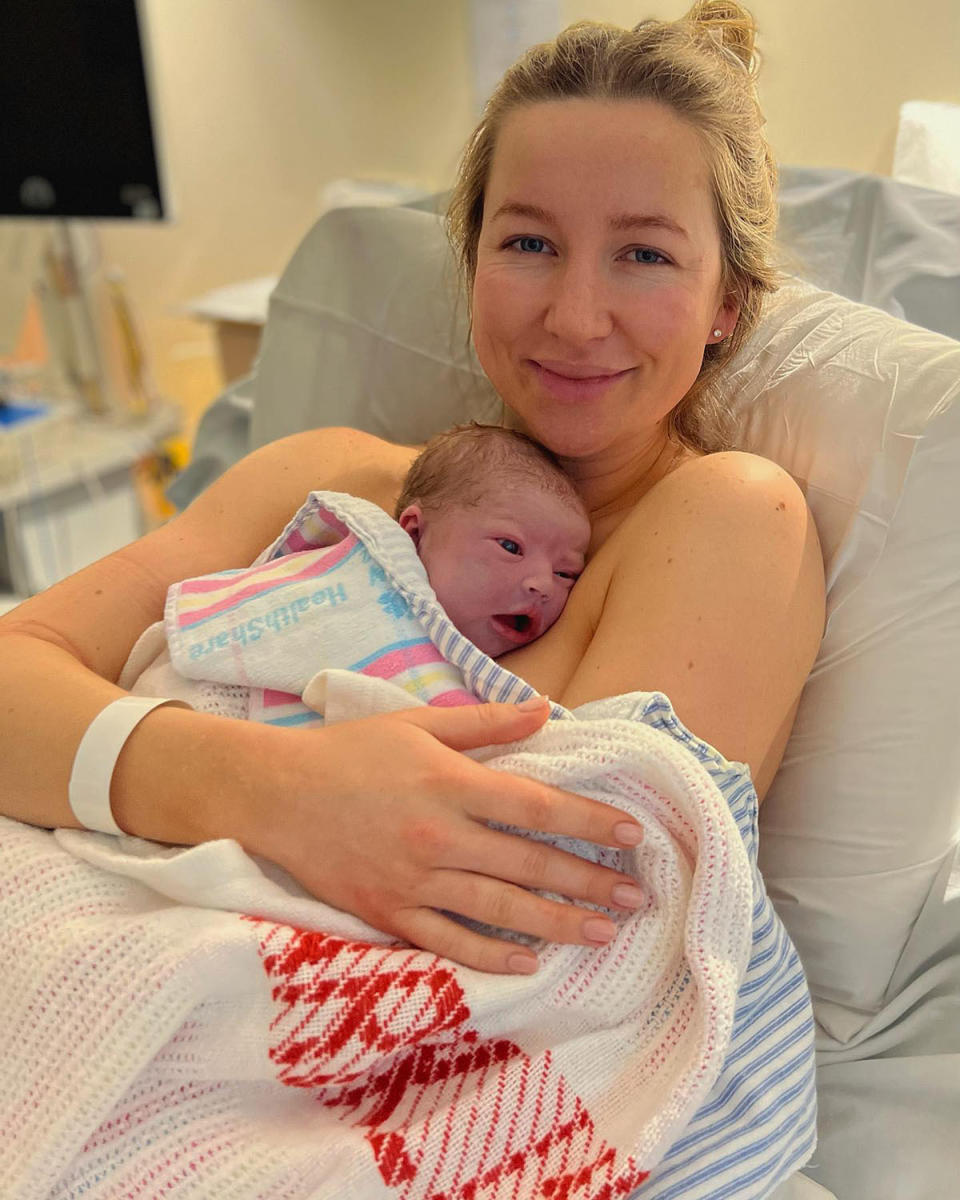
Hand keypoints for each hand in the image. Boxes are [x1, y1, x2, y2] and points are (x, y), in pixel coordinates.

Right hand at [250, 698, 645, 974]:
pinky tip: (528, 963)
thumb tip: (544, 709)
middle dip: (588, 881)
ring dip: (557, 923)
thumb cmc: (348, 752)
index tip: (631, 834)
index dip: (589, 821)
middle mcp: (438, 835)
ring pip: (499, 908)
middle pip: (528, 862)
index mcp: (449, 782)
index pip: (536, 805)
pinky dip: (489, 956)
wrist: (272, 794)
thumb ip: (484, 722)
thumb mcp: (416, 722)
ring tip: (603, 933)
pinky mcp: (387, 913)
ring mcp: (412, 880)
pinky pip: (447, 941)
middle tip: (636, 896)